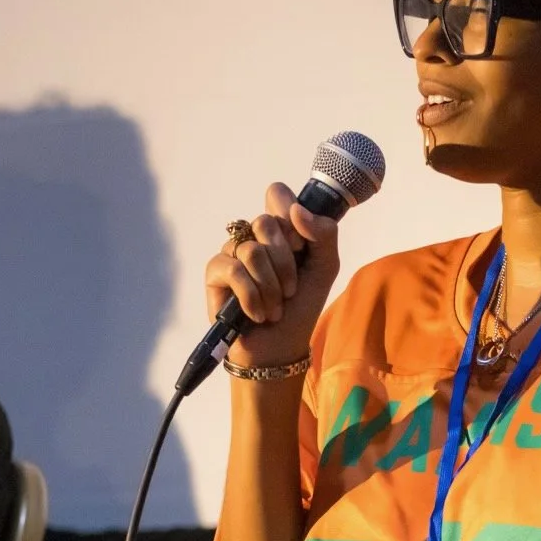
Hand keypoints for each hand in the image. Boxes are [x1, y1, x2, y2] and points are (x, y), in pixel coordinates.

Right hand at [202, 183, 341, 367]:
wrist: (281, 345)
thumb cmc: (301, 305)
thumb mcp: (325, 267)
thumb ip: (324, 233)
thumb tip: (296, 211)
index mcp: (280, 229)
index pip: (276, 194)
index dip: (289, 216)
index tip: (299, 247)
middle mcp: (254, 236)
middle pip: (265, 223)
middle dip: (285, 263)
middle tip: (290, 289)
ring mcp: (233, 252)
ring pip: (252, 250)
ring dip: (271, 286)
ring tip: (275, 307)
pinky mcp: (215, 273)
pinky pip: (234, 271)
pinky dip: (252, 297)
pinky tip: (258, 314)